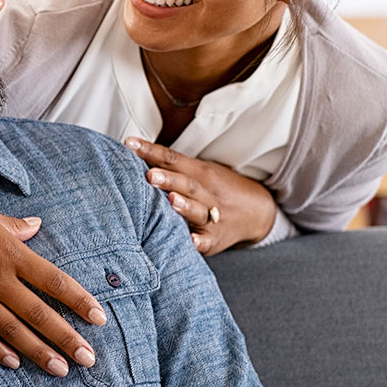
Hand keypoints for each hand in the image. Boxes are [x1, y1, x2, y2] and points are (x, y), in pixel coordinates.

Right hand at [0, 215, 106, 376]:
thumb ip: (15, 225)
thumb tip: (37, 224)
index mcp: (11, 253)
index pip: (53, 280)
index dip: (78, 299)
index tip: (99, 317)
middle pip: (38, 312)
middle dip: (66, 336)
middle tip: (88, 357)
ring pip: (12, 329)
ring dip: (38, 351)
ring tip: (61, 369)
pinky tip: (15, 363)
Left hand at [124, 137, 275, 255]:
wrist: (257, 212)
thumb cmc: (214, 188)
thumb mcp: (198, 171)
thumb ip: (170, 165)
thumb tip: (132, 151)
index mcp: (199, 172)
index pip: (172, 158)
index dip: (151, 151)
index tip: (129, 144)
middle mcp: (207, 192)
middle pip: (186, 183)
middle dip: (168, 179)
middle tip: (149, 175)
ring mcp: (213, 216)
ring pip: (198, 210)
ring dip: (184, 206)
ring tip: (170, 201)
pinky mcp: (215, 239)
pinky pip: (207, 240)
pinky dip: (200, 241)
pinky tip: (190, 241)